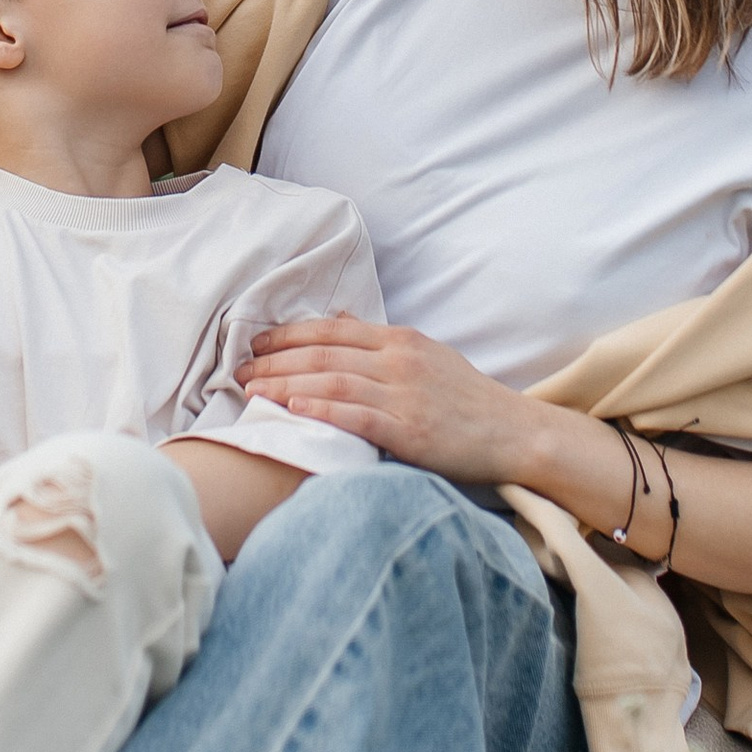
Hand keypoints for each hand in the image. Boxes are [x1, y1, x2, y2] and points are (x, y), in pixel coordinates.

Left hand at [243, 313, 545, 486]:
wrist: (513, 432)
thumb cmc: (466, 398)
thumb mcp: (426, 355)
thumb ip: (379, 340)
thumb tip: (337, 319)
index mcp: (400, 340)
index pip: (332, 329)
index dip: (288, 334)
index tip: (255, 343)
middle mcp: (399, 360)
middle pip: (323, 354)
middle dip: (275, 360)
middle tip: (238, 370)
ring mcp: (404, 394)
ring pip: (332, 381)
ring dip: (285, 385)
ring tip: (251, 391)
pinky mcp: (409, 429)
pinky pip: (356, 416)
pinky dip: (321, 410)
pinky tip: (292, 409)